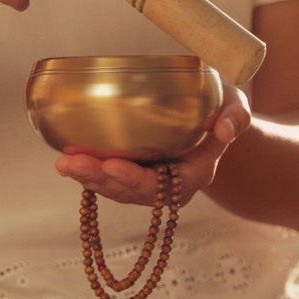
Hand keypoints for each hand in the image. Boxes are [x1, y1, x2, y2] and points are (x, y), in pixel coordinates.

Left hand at [55, 83, 252, 207]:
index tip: (112, 165)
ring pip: (115, 188)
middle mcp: (169, 187)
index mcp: (195, 175)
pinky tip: (66, 158)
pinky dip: (87, 170)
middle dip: (100, 180)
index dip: (135, 179)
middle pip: (131, 192)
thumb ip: (236, 116)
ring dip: (87, 178)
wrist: (212, 116)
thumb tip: (225, 128)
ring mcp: (149, 182)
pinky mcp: (133, 173)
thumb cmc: (222, 108)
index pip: (164, 186)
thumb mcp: (235, 106)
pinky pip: (108, 178)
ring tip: (63, 163)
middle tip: (72, 164)